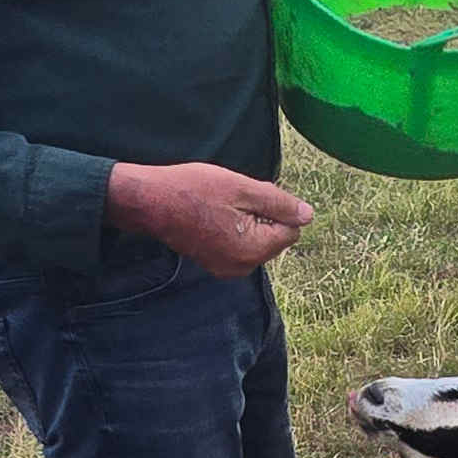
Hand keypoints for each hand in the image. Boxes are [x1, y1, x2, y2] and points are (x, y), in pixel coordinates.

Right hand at [106, 158, 315, 277]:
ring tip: (220, 207)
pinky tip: (212, 215)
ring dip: (247, 222)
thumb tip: (308, 216)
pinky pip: (238, 246)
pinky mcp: (213, 263)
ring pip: (256, 242)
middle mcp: (243, 266)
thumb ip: (279, 204)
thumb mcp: (243, 189)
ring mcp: (226, 268)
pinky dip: (233, 230)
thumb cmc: (194, 190)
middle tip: (233, 199)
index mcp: (253, 250)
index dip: (277, 208)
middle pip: (274, 239)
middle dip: (263, 217)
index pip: (291, 231)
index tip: (250, 195)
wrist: (149, 202)